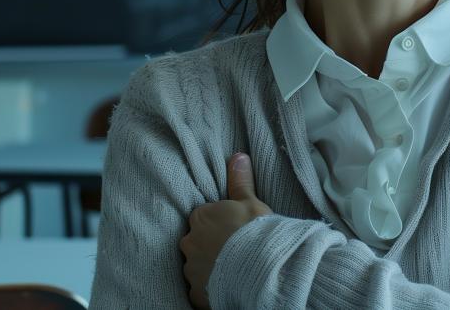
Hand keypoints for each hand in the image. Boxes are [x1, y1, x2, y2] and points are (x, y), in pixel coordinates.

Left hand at [179, 153, 273, 308]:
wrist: (260, 269)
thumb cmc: (256, 231)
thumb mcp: (252, 202)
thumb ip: (241, 182)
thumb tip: (237, 156)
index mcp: (201, 217)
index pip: (204, 216)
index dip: (219, 221)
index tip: (234, 227)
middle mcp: (190, 242)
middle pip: (197, 240)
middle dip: (211, 244)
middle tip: (235, 247)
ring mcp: (191, 269)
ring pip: (198, 264)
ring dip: (211, 265)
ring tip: (234, 268)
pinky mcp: (196, 292)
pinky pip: (202, 287)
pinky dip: (212, 286)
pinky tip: (228, 284)